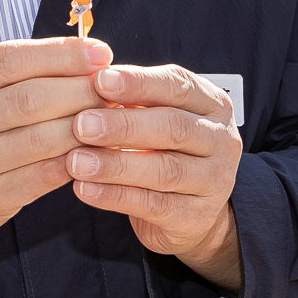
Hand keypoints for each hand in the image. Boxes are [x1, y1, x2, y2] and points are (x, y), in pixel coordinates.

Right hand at [0, 36, 112, 297]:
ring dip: (86, 126)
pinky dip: (75, 161)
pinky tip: (96, 151)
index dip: (61, 54)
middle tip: (114, 88)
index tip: (101, 52)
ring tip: (112, 118)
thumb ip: (14, 70)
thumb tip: (87, 56)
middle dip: (81, 90)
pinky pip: (43, 175)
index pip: (10, 59)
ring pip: (42, 139)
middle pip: (30, 98)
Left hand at [68, 63, 244, 290]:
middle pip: (173, 127)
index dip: (138, 83)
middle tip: (80, 125)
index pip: (177, 86)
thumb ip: (131, 100)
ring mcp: (214, 181)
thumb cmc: (162, 148)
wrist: (188, 211)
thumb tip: (89, 80)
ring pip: (164, 170)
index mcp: (211, 104)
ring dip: (115, 165)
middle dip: (123, 125)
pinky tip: (84, 189)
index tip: (99, 81)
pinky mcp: (196, 217)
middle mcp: (221, 140)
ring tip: (76, 161)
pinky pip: (153, 206)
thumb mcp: (154, 116)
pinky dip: (115, 197)